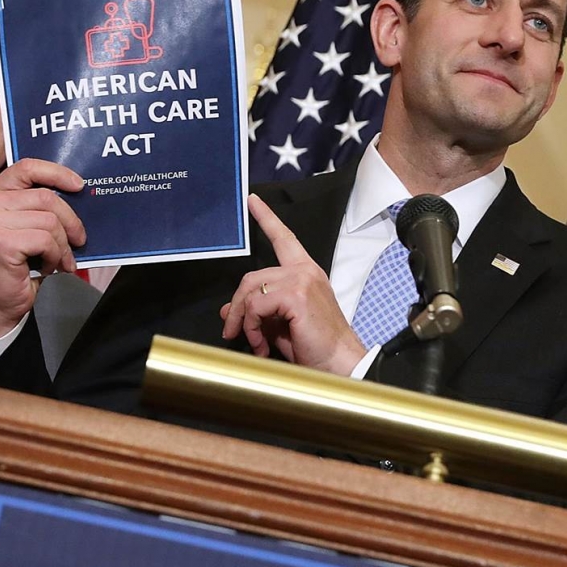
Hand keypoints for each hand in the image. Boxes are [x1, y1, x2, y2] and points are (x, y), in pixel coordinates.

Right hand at [0, 158, 85, 341]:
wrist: (0, 301)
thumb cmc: (16, 264)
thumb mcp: (26, 225)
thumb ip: (40, 205)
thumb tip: (77, 192)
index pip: (27, 167)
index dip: (57, 173)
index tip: (79, 185)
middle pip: (46, 197)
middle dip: (70, 222)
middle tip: (78, 241)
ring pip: (50, 221)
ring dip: (62, 246)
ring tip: (59, 259)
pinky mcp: (1, 242)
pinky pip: (46, 241)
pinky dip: (54, 257)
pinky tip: (46, 267)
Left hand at [220, 194, 365, 374]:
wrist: (338, 365)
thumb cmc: (315, 348)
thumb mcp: (278, 326)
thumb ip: (257, 312)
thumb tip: (228, 309)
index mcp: (305, 273)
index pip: (284, 239)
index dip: (266, 218)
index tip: (252, 201)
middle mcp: (304, 271)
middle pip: (251, 276)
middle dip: (236, 306)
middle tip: (231, 331)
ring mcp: (301, 280)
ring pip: (251, 291)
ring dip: (243, 321)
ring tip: (253, 342)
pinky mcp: (296, 294)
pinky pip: (256, 305)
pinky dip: (252, 327)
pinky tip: (262, 345)